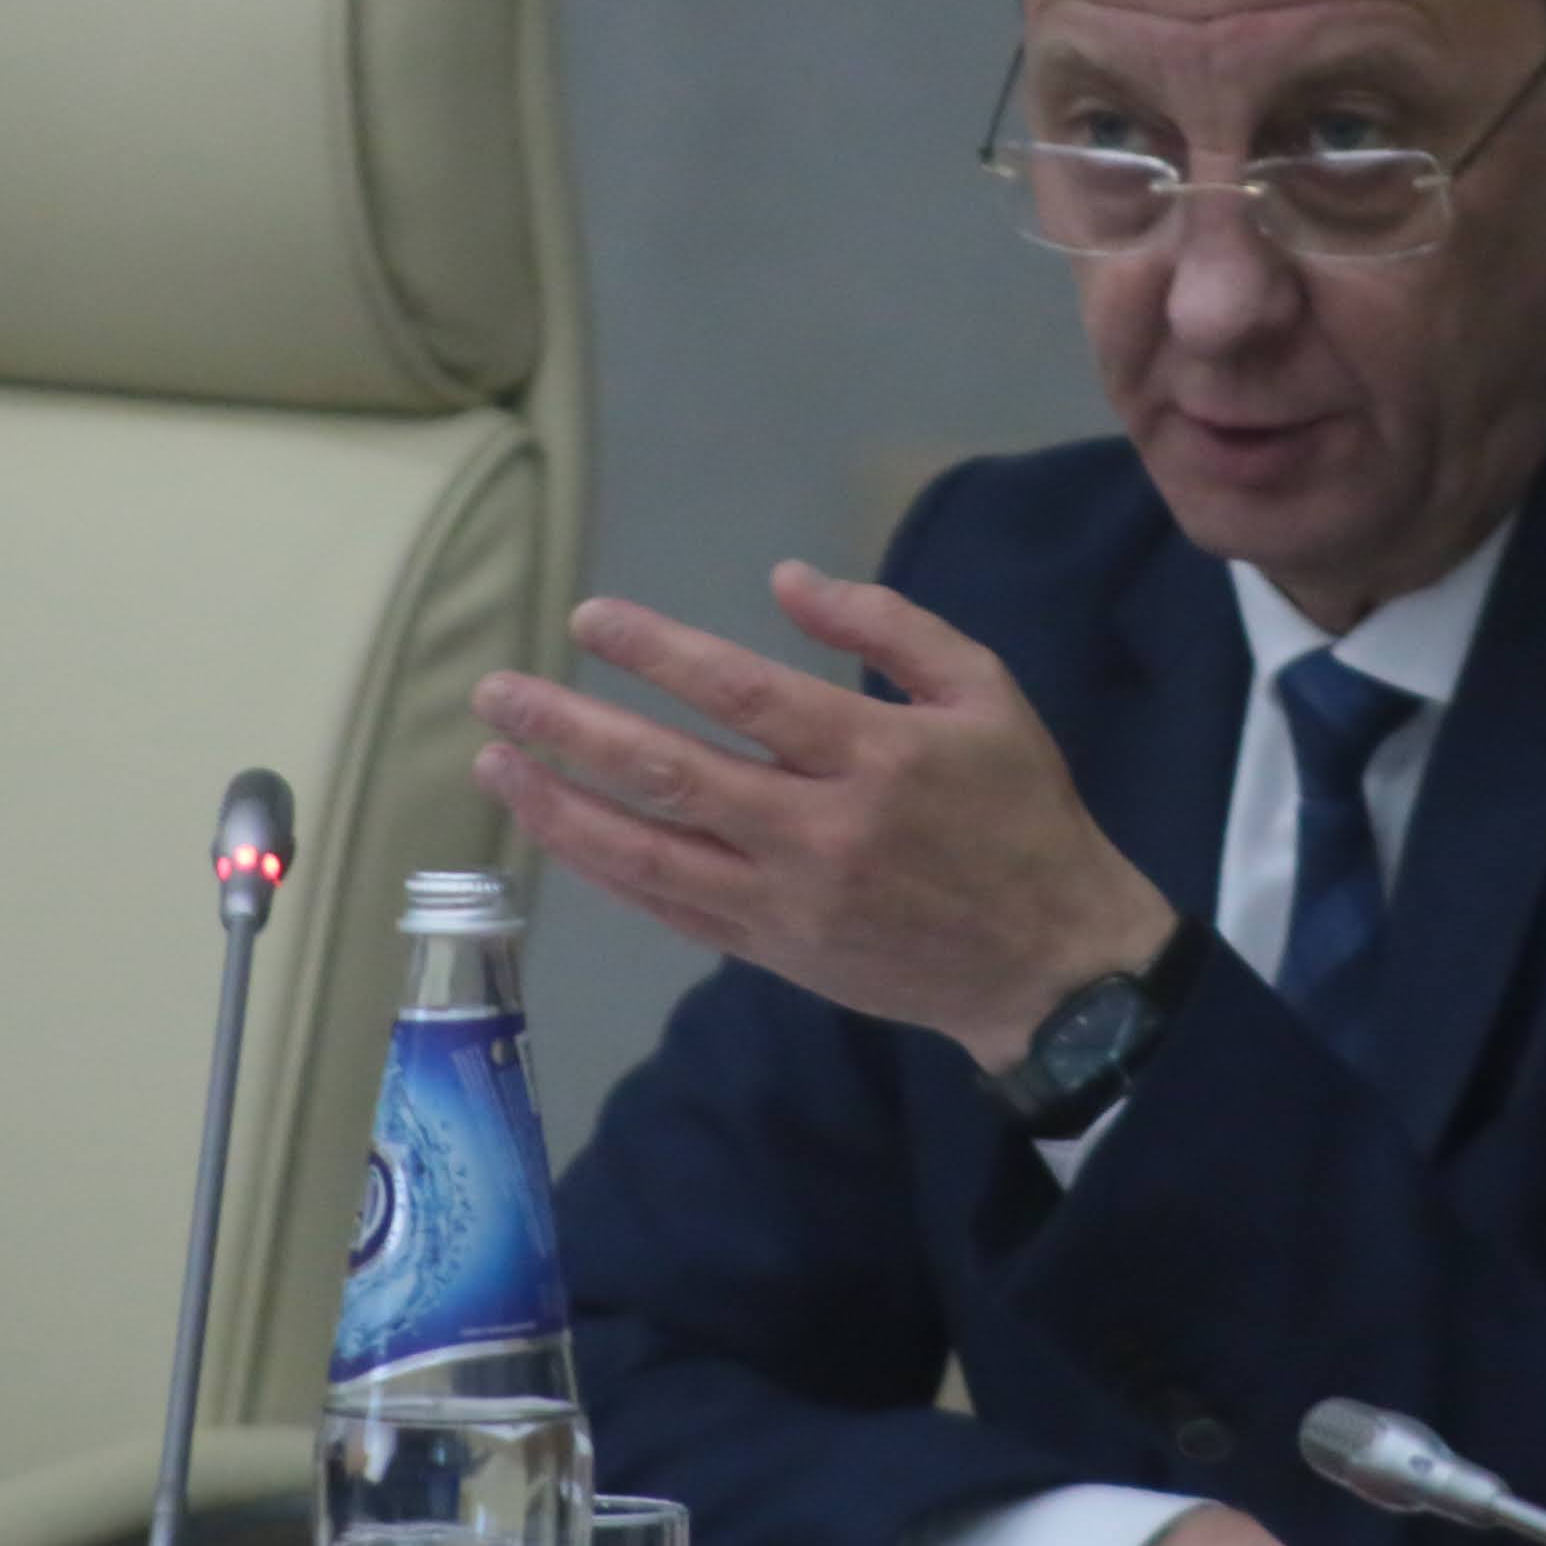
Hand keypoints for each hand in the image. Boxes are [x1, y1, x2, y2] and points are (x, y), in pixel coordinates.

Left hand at [471, 563, 1181, 1072]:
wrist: (1050, 964)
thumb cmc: (1020, 814)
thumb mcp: (986, 693)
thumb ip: (891, 627)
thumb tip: (788, 580)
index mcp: (874, 756)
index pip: (741, 694)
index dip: (657, 652)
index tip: (589, 621)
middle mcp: (817, 832)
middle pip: (670, 774)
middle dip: (571, 732)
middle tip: (497, 695)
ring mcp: (787, 902)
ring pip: (650, 854)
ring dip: (562, 809)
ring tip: (496, 766)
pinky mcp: (773, 951)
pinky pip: (672, 909)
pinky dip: (608, 872)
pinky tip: (561, 833)